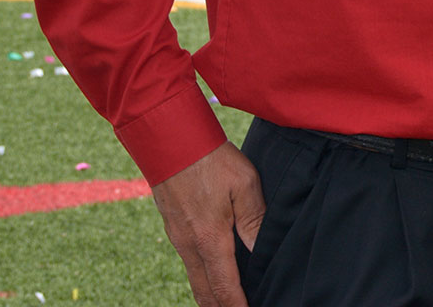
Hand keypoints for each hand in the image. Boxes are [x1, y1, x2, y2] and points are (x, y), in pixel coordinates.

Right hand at [150, 141, 265, 306]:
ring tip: (230, 302)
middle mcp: (189, 245)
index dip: (237, 306)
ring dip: (211, 295)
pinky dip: (203, 277)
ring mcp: (178, 238)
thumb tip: (262, 251)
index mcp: (210, 238)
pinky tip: (216, 274)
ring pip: (195, 279)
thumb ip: (254, 220)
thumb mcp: (244, 184)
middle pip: (205, 292)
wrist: (170, 141)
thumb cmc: (211, 160)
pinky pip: (189, 263)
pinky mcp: (174, 229)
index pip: (224, 286)